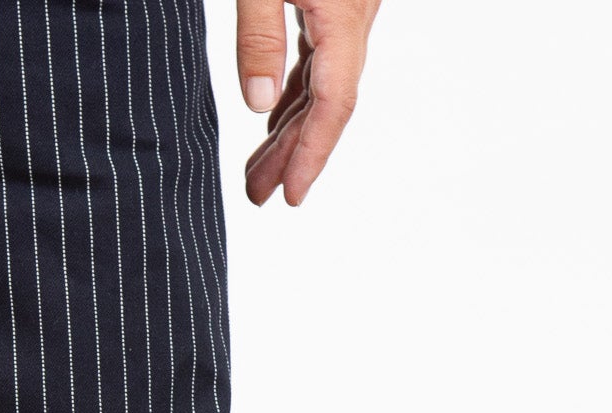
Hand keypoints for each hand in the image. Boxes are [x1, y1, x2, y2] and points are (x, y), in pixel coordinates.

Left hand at [235, 0, 381, 208]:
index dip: (312, 154)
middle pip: (327, 104)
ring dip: (290, 129)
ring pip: (321, 86)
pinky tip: (274, 122)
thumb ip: (259, 36)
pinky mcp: (336, 5)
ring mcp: (349, 12)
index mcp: (344, 16)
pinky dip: (295, 96)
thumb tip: (258, 101)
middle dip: (291, 154)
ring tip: (258, 168)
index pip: (334, 102)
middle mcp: (356, 19)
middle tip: (255, 193)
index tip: (291, 194)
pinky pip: (317, 62)